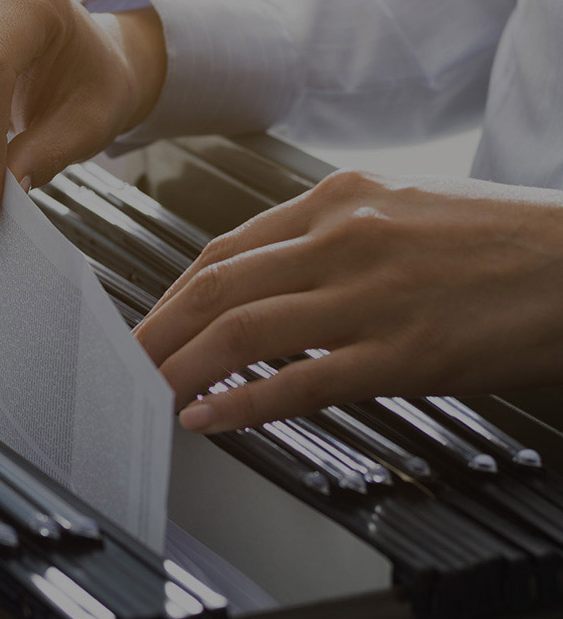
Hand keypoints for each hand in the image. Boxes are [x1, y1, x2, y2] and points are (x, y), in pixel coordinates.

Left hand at [134, 170, 562, 432]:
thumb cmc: (496, 238)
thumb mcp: (399, 211)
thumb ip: (329, 239)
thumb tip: (271, 279)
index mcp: (338, 199)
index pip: (225, 249)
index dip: (174, 291)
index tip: (154, 320)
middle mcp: (343, 238)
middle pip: (216, 287)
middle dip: (157, 329)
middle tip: (123, 360)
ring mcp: (370, 294)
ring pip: (243, 331)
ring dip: (182, 367)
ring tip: (146, 393)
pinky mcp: (402, 352)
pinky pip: (301, 382)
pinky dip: (243, 405)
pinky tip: (209, 419)